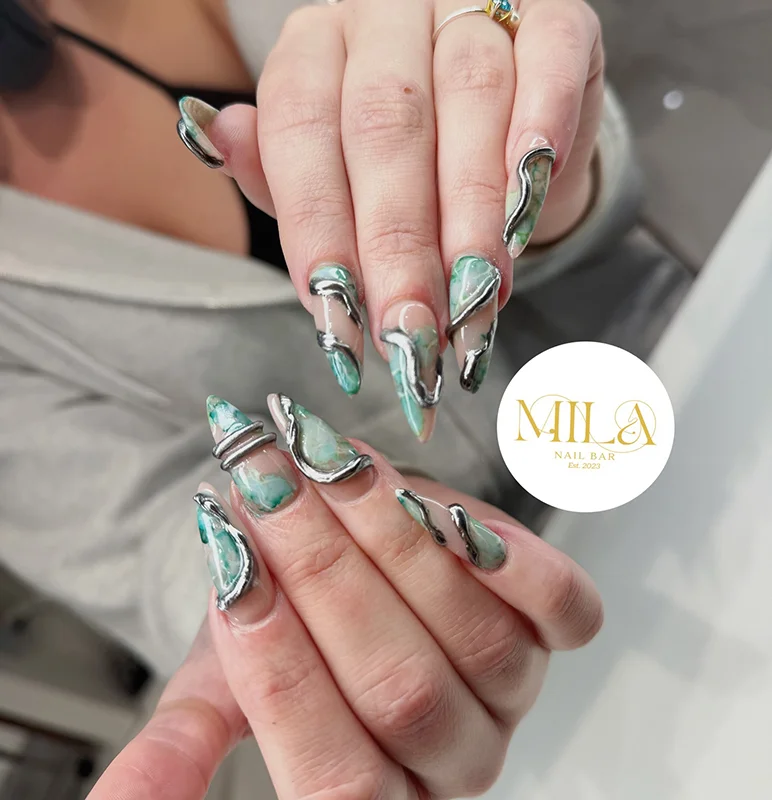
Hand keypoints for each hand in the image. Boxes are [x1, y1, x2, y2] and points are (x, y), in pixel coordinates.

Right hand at [90, 394, 601, 798]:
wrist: (348, 565)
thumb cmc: (287, 626)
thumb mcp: (226, 683)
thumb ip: (187, 739)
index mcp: (369, 794)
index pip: (331, 770)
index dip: (279, 671)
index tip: (232, 570)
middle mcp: (454, 759)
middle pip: (402, 690)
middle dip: (324, 575)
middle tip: (268, 486)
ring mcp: (514, 694)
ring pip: (477, 640)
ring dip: (395, 542)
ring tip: (330, 468)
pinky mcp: (554, 630)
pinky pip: (567, 612)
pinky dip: (520, 565)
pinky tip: (458, 516)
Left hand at [176, 0, 604, 426]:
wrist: (499, 111)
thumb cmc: (404, 155)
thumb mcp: (329, 165)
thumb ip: (277, 166)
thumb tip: (206, 137)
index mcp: (315, 47)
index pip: (299, 129)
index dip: (316, 225)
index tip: (335, 314)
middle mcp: (383, 13)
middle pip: (384, 124)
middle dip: (397, 241)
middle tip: (409, 327)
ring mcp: (467, 3)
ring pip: (469, 98)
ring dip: (473, 211)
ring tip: (475, 296)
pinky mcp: (551, 11)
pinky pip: (550, 55)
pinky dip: (543, 124)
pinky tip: (531, 190)